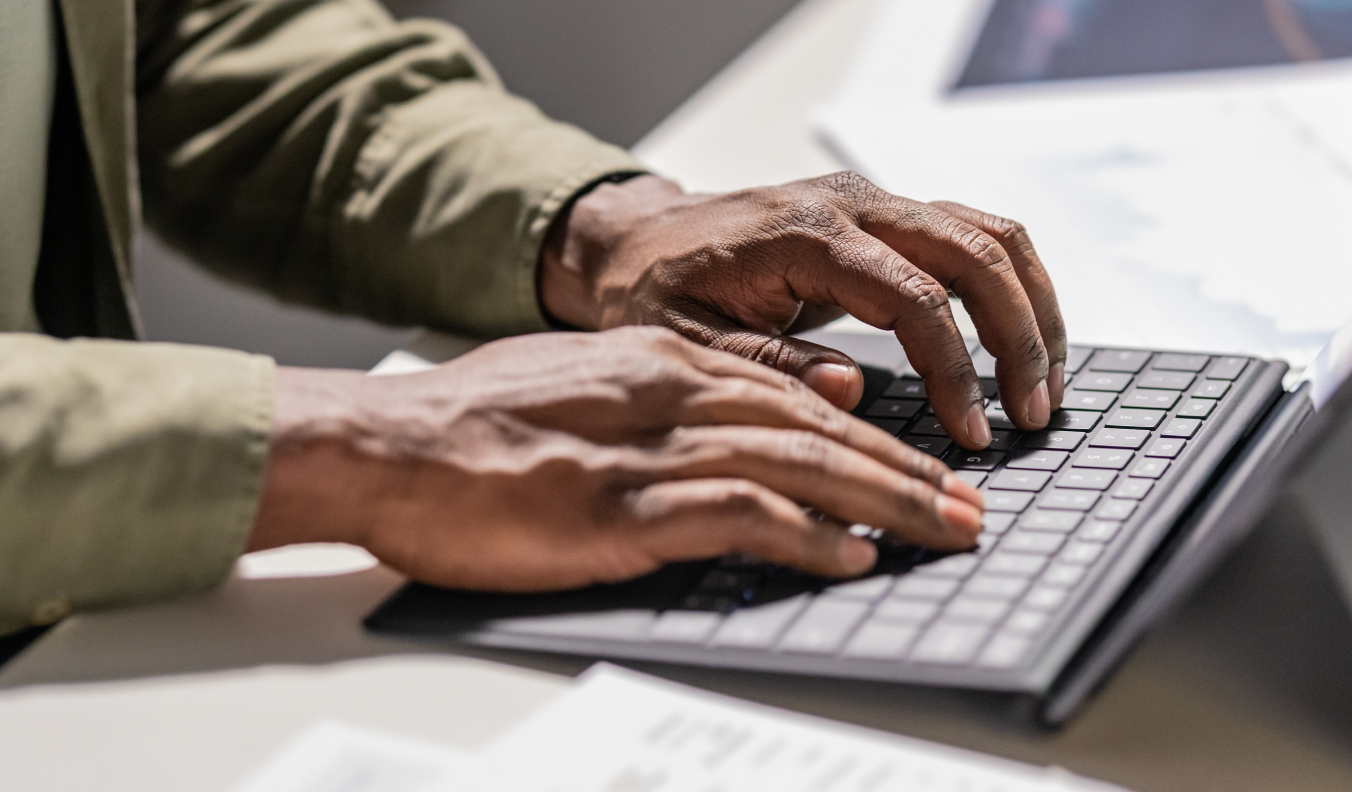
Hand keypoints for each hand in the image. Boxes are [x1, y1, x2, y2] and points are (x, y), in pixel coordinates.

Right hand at [248, 327, 983, 591]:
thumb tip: (744, 409)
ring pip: (798, 462)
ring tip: (942, 533)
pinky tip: (847, 556)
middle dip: (903, 467)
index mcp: (658, 362)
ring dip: (883, 500)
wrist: (385, 445)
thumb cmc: (465, 427)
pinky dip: (804, 535)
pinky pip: (737, 513)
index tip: (920, 466)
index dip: (869, 431)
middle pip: (816, 424)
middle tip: (966, 508)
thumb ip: (663, 389)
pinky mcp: (619, 509)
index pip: (791, 392)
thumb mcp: (576, 382)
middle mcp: (667, 394)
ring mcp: (645, 451)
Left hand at [539, 173, 1066, 449]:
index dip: (954, 371)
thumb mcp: (685, 341)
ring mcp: (878, 203)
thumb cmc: (656, 291)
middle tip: (1031, 415)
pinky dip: (1014, 288)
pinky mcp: (890, 217)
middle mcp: (855, 205)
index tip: (969, 434)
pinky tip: (1023, 347)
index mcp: (806, 235)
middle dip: (1018, 338)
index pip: (915, 298)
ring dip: (1032, 308)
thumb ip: (765, 364)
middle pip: (976, 254)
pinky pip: (976, 237)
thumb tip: (850, 388)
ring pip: (991, 235)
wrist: (639, 239)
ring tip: (1044, 386)